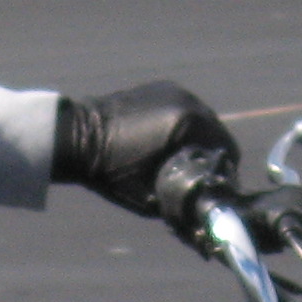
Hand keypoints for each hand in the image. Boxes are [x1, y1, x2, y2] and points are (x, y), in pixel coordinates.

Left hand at [54, 83, 238, 219]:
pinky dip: (180, 125)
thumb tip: (202, 214)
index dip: (224, 172)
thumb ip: (181, 203)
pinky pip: (182, 109)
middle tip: (198, 175)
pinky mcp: (159, 87)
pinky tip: (165, 142)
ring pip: (200, 119)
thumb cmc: (109, 172)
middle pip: (216, 132)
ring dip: (196, 138)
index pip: (227, 149)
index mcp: (187, 123)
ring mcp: (172, 90)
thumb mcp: (149, 197)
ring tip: (181, 159)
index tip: (214, 185)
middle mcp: (185, 100)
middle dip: (210, 154)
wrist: (74, 138)